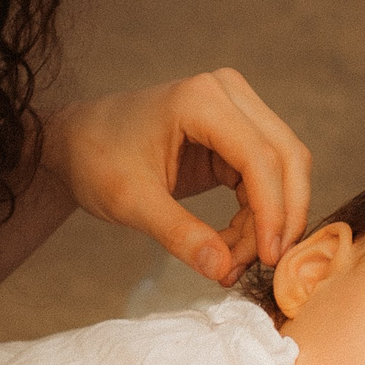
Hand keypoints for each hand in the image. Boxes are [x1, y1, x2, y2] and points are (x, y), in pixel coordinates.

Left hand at [43, 70, 312, 285]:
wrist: (77, 142)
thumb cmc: (95, 160)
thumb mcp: (131, 202)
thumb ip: (179, 235)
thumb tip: (223, 270)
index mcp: (201, 99)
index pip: (260, 157)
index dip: (272, 211)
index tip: (268, 259)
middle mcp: (228, 94)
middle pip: (286, 158)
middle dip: (280, 217)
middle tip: (261, 266)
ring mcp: (236, 109)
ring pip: (283, 170)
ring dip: (270, 220)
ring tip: (234, 262)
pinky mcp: (236, 132)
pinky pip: (265, 177)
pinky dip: (258, 214)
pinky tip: (233, 245)